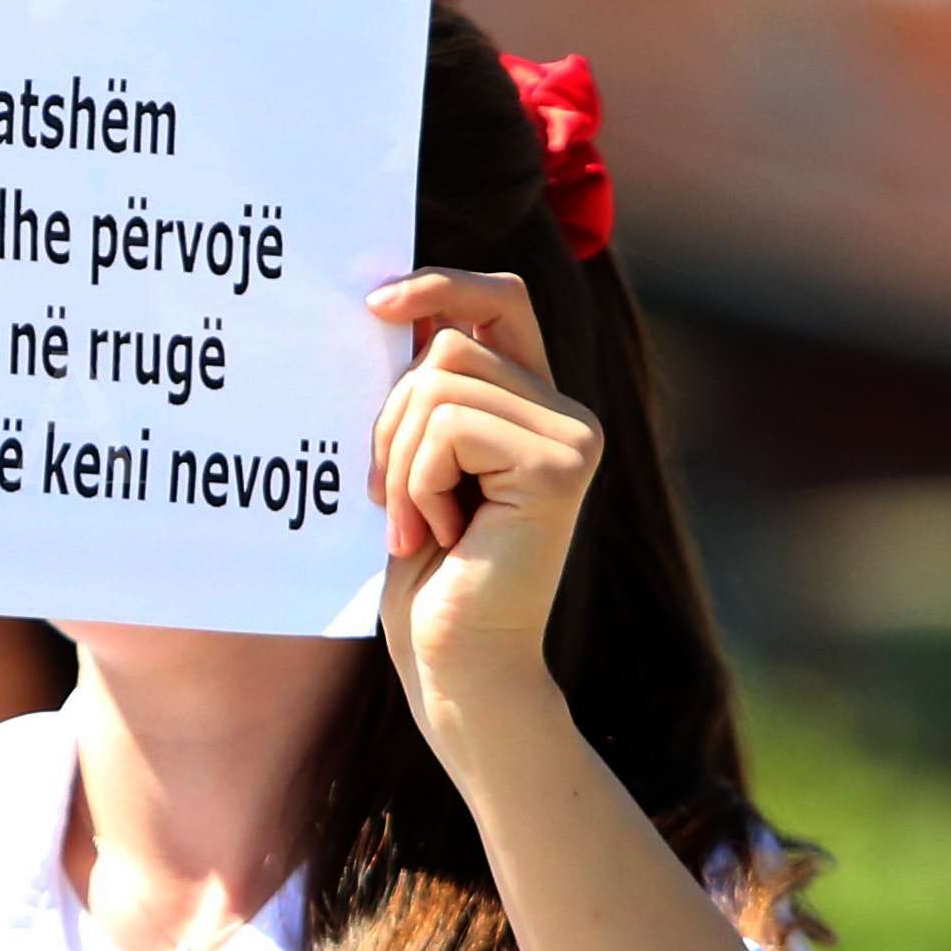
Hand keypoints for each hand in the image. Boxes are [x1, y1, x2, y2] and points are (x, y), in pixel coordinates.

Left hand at [365, 268, 599, 748]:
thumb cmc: (427, 572)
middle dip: (393, 417)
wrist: (456, 665)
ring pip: (440, 382)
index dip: (440, 286)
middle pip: (449, 343)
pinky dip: (419, 481)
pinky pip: (449, 426)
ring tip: (420, 524)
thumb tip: (388, 303)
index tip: (377, 306)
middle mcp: (569, 412)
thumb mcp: (415, 459)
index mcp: (536, 403)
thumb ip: (423, 388)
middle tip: (395, 498)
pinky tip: (441, 535)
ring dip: (402, 459)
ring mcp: (574, 436)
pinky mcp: (561, 466)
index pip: (500, 298)